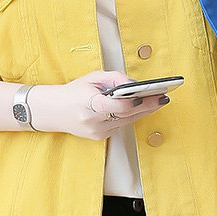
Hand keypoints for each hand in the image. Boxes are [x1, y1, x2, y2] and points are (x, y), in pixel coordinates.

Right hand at [44, 70, 170, 141]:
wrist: (54, 111)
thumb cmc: (74, 91)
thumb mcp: (92, 77)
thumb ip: (114, 78)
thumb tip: (134, 84)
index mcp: (88, 104)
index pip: (115, 106)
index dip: (132, 103)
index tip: (146, 96)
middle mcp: (92, 121)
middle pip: (126, 115)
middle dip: (147, 106)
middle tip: (163, 97)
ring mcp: (96, 132)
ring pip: (126, 121)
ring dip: (142, 111)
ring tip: (158, 101)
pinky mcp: (99, 138)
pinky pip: (119, 125)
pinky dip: (128, 116)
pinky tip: (139, 108)